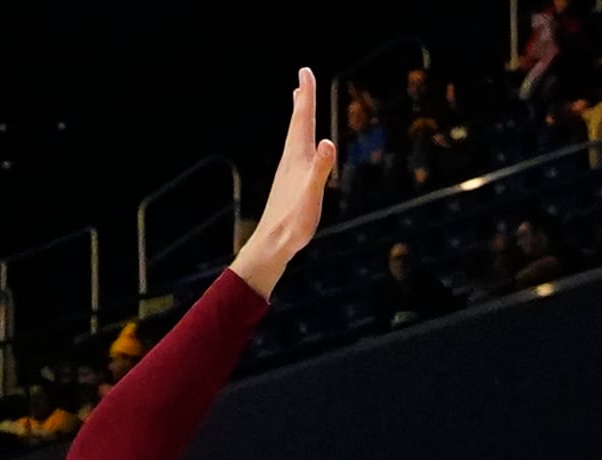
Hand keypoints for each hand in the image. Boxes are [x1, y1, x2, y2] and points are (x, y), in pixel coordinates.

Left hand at [230, 69, 336, 297]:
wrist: (272, 246)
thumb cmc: (294, 222)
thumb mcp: (312, 195)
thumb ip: (320, 168)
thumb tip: (328, 143)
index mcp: (297, 158)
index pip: (303, 120)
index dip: (306, 96)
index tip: (306, 72)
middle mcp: (290, 161)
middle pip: (297, 124)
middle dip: (302, 100)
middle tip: (303, 78)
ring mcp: (288, 173)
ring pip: (294, 138)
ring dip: (299, 118)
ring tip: (299, 104)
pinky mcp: (288, 185)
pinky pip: (296, 154)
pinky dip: (299, 141)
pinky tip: (299, 148)